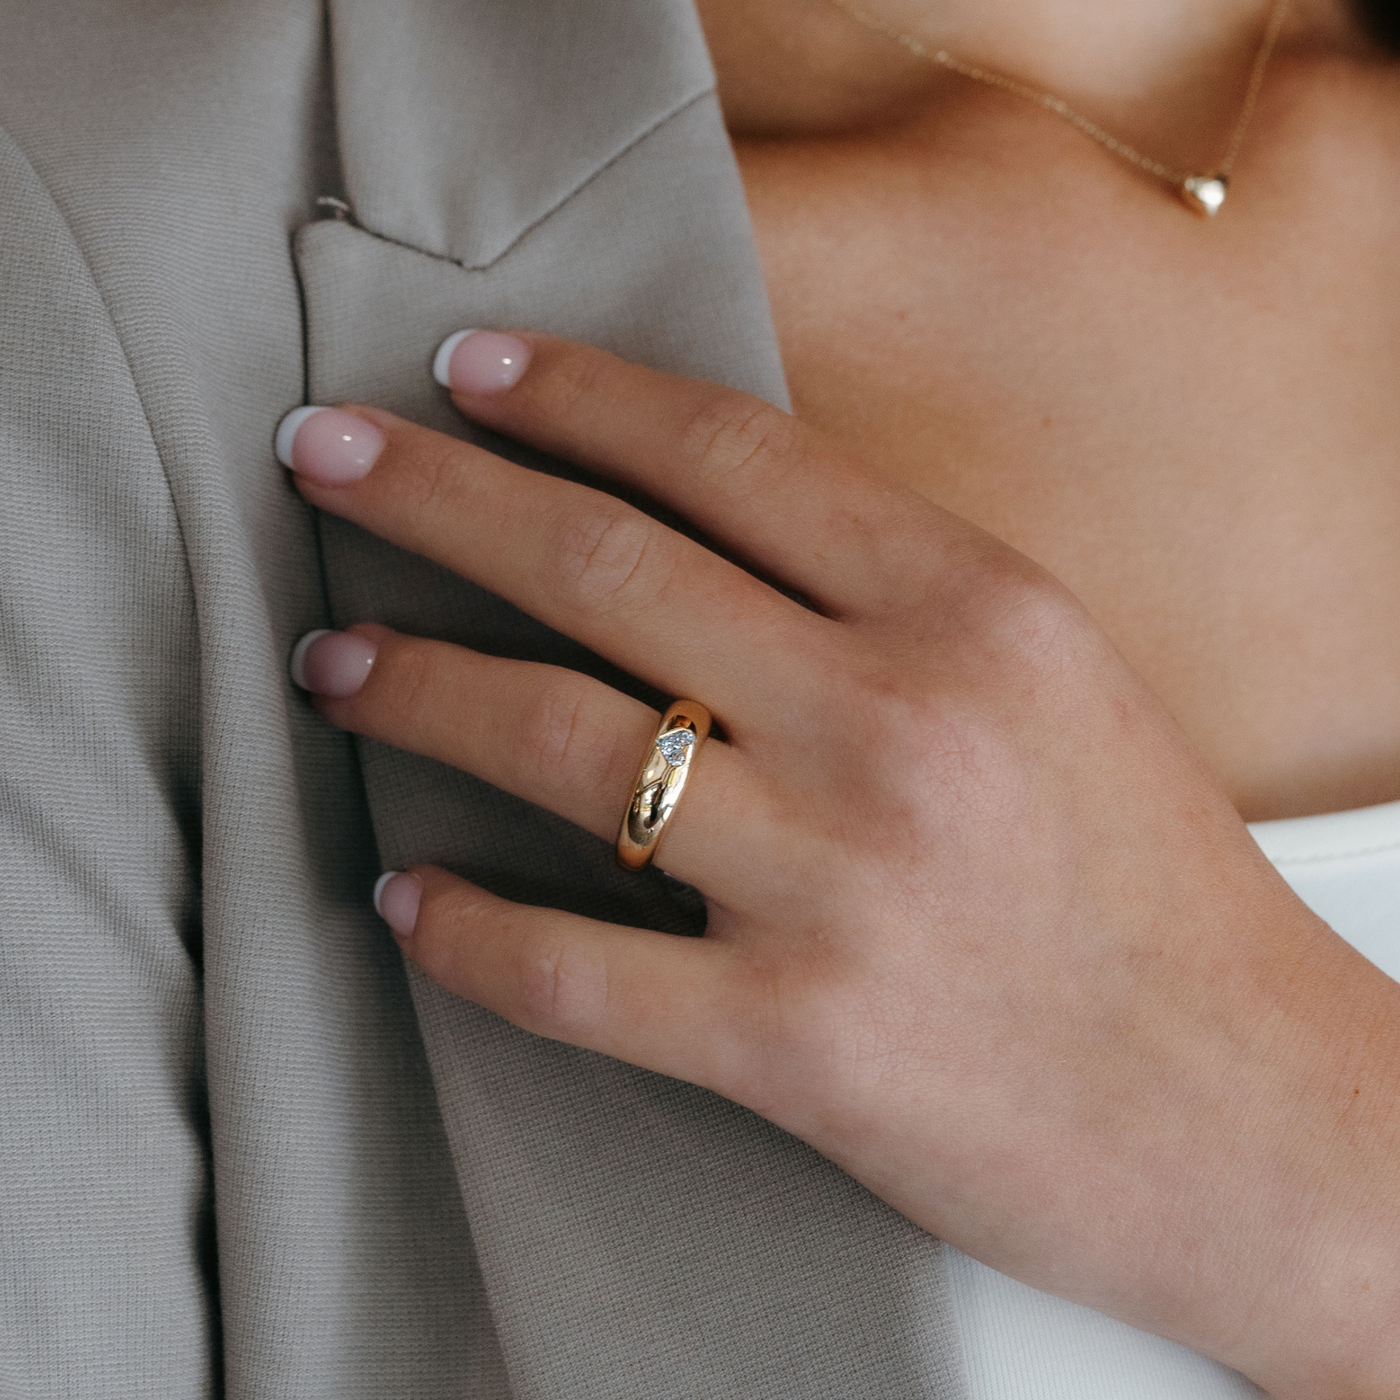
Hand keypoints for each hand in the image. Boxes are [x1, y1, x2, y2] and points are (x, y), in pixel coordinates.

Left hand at [279, 331, 1399, 1398]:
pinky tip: (403, 897)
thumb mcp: (1054, 683)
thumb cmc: (1156, 888)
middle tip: (324, 452)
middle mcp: (898, 724)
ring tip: (332, 661)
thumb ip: (892, 599)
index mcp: (975, 610)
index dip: (576, 396)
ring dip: (416, 688)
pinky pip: (574, 970)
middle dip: (438, 493)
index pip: (729, 454)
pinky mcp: (798, 1041)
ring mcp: (840, 883)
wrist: (1257, 1113)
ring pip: (560, 749)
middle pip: (607, 567)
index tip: (468, 368)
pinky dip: (464, 931)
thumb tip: (703, 533)